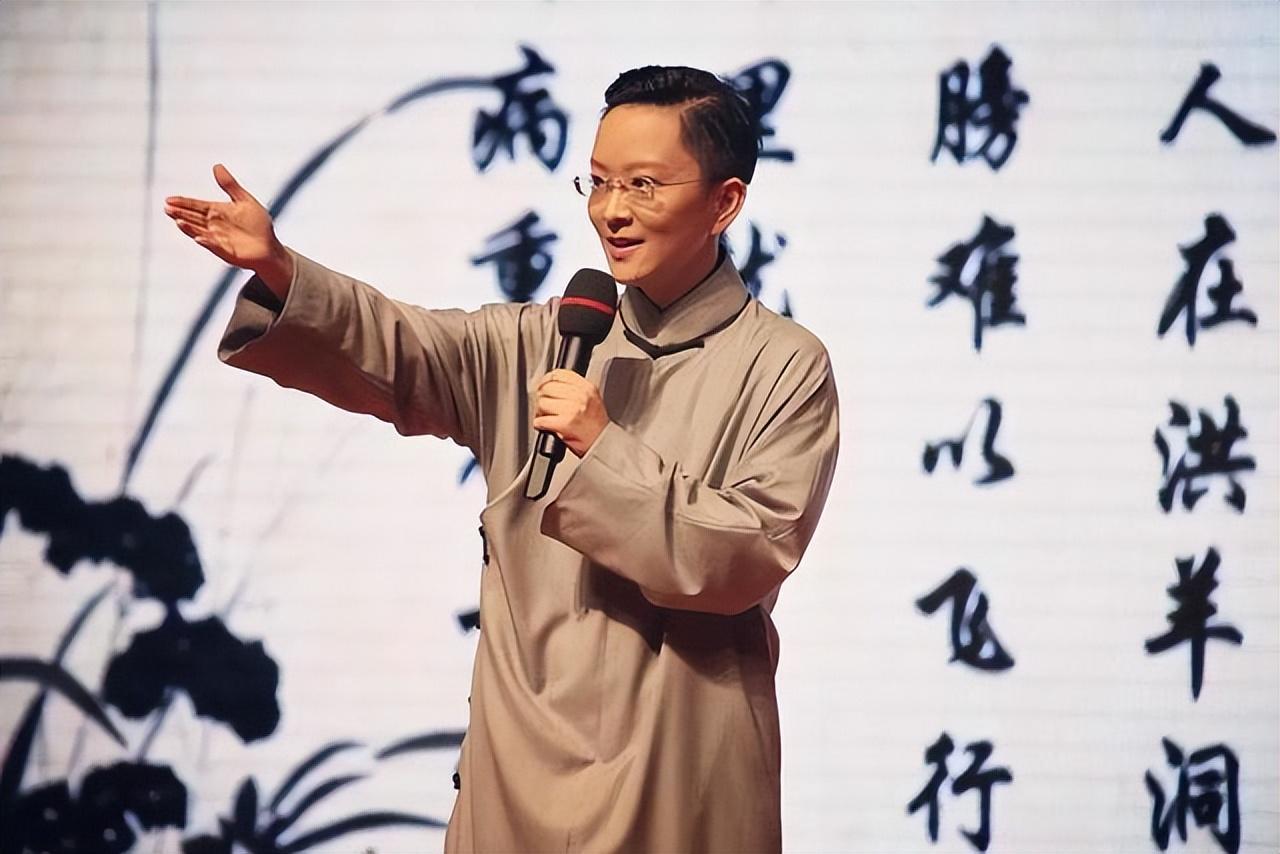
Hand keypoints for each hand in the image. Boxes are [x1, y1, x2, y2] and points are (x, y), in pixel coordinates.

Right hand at [164, 164, 292, 292]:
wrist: (271, 246)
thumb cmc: (258, 224)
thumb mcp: (244, 200)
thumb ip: (230, 185)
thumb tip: (216, 166)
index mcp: (217, 212)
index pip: (196, 206)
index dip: (183, 203)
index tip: (169, 199)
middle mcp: (214, 226)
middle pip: (193, 218)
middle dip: (181, 213)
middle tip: (167, 208)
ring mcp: (218, 239)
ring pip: (199, 232)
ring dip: (189, 227)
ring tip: (178, 221)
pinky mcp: (226, 251)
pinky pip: (214, 246)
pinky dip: (207, 242)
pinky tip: (199, 238)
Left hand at [533, 370, 609, 456]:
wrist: (604, 445)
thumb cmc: (596, 428)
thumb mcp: (591, 400)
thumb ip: (575, 390)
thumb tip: (551, 384)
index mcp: (587, 388)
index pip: (559, 374)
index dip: (546, 380)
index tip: (542, 387)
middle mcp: (581, 396)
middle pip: (547, 388)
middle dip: (541, 398)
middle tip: (543, 407)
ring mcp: (573, 409)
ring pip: (543, 403)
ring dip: (539, 412)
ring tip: (545, 418)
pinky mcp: (566, 423)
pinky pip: (542, 420)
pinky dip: (539, 424)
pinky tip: (544, 426)